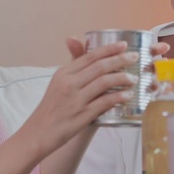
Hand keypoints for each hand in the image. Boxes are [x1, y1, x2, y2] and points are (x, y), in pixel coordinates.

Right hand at [25, 37, 140, 157]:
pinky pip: (104, 102)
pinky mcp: (82, 115)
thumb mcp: (58, 83)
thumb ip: (74, 67)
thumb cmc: (51, 107)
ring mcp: (75, 99)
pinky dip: (118, 97)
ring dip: (122, 78)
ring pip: (104, 82)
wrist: (38, 133)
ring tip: (134, 78)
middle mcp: (69, 83)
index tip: (124, 45)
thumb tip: (76, 41)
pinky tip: (127, 95)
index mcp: (64, 73)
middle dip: (120, 59)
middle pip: (99, 66)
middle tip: (135, 57)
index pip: (89, 55)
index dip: (109, 49)